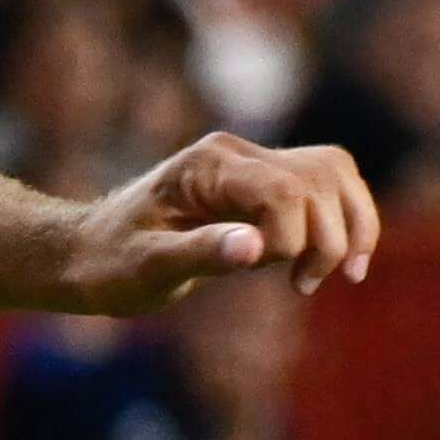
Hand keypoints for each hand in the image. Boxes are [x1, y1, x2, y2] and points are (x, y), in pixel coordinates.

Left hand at [64, 135, 379, 308]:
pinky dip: (347, 221)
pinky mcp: (264, 185)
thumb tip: (256, 247)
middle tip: (301, 285)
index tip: (275, 275)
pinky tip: (347, 263)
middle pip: (321, 177)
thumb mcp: (146, 268)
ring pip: (334, 174)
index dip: (294, 236)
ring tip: (339, 276)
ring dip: (350, 226)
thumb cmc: (109, 265)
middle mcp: (235, 154)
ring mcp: (252, 165)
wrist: (89, 253)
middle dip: (328, 237)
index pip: (283, 189)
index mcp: (207, 167)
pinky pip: (326, 188)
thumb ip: (200, 253)